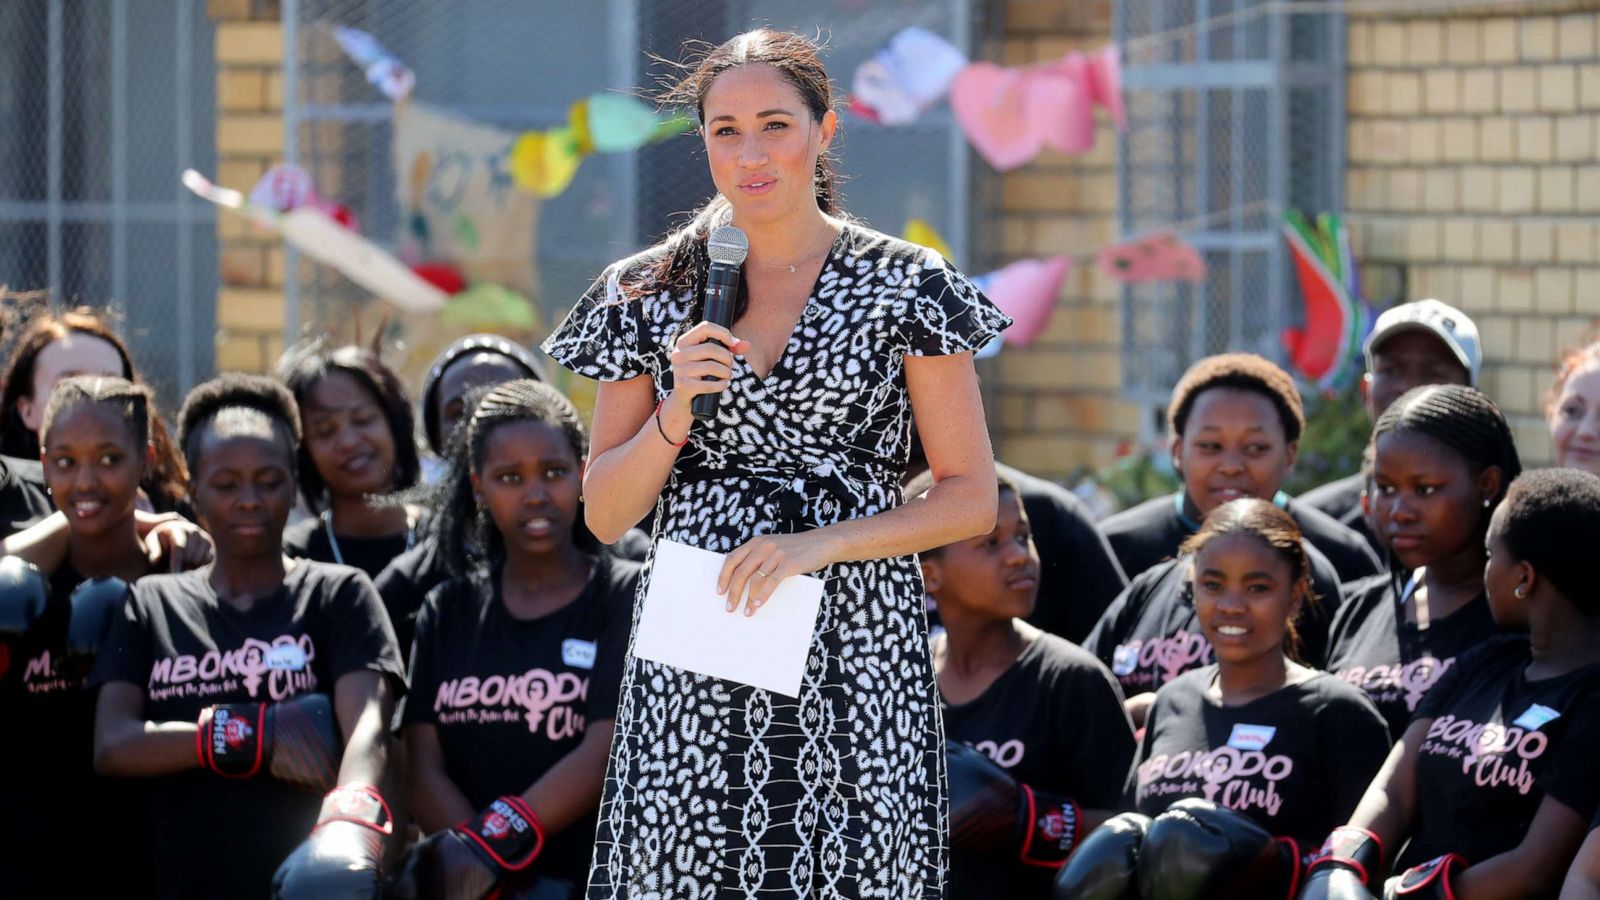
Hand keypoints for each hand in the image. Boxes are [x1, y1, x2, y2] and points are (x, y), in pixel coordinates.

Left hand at [144, 518, 213, 572]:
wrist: (175, 533)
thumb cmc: (161, 540)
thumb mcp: (152, 542)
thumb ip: (153, 551)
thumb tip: (154, 561)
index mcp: (177, 528)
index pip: (179, 548)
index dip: (176, 562)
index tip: (173, 574)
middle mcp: (193, 530)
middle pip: (190, 556)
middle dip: (182, 566)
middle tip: (173, 572)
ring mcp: (203, 536)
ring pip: (199, 559)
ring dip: (189, 567)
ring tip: (180, 567)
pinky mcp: (210, 543)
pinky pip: (207, 560)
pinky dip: (199, 565)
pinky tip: (190, 564)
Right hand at [669, 321, 749, 410]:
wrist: (683, 398)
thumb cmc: (701, 373)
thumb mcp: (712, 358)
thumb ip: (730, 349)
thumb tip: (747, 345)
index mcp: (684, 341)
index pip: (705, 327)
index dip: (723, 333)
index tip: (733, 343)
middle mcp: (678, 353)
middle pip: (711, 348)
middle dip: (727, 357)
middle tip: (730, 365)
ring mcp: (679, 370)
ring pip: (711, 366)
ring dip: (726, 372)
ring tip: (727, 375)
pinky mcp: (683, 386)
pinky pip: (709, 384)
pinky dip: (721, 385)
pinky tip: (723, 384)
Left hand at [719, 530, 836, 615]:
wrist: (824, 542)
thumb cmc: (798, 548)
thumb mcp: (775, 547)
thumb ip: (760, 558)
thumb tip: (743, 582)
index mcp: (757, 542)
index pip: (732, 559)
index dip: (723, 576)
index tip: (719, 591)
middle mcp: (764, 546)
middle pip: (740, 571)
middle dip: (733, 592)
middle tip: (729, 607)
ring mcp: (776, 554)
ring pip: (754, 579)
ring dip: (747, 598)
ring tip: (746, 611)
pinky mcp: (789, 563)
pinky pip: (771, 582)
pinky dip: (763, 595)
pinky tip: (758, 604)